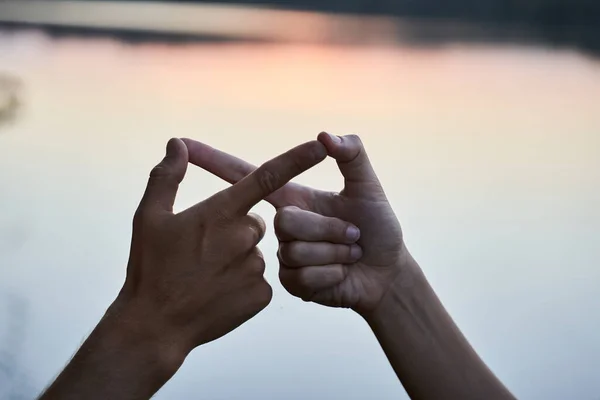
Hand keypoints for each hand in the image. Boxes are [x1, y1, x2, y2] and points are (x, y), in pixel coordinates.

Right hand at [118, 137, 326, 364]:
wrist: (155, 327)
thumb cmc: (149, 268)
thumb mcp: (150, 217)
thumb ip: (167, 176)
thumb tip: (177, 145)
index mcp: (221, 212)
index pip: (267, 177)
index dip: (297, 159)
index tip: (322, 145)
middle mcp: (244, 237)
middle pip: (256, 221)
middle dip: (236, 229)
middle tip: (205, 248)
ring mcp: (255, 268)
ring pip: (256, 251)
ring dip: (238, 257)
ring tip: (207, 275)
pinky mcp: (262, 295)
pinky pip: (260, 278)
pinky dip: (243, 282)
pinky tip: (219, 293)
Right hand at [185, 133, 412, 316]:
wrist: (386, 276)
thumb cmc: (378, 228)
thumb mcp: (368, 186)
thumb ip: (352, 153)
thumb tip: (324, 135)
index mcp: (291, 199)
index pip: (248, 176)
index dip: (216, 160)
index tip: (186, 144)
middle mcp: (282, 226)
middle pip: (285, 220)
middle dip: (329, 228)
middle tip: (354, 234)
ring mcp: (284, 257)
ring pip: (295, 251)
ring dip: (335, 253)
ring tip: (349, 254)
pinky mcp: (290, 285)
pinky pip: (302, 278)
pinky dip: (332, 275)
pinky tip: (340, 276)